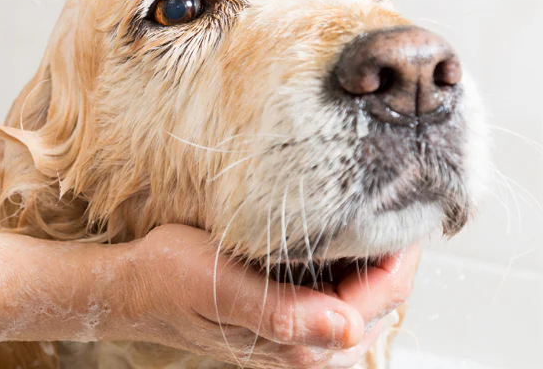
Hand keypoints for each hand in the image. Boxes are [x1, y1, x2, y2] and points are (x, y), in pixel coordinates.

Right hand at [104, 225, 415, 368]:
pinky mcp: (291, 319)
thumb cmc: (168, 281)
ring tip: (375, 206)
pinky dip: (349, 261)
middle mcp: (310, 349)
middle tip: (397, 192)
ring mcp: (302, 335)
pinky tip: (339, 231)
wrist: (132, 287)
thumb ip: (285, 315)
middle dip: (393, 249)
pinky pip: (341, 291)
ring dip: (373, 254)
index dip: (402, 248)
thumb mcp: (221, 287)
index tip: (410, 200)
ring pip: (366, 294)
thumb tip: (348, 328)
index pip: (384, 295)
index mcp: (302, 346)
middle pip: (383, 298)